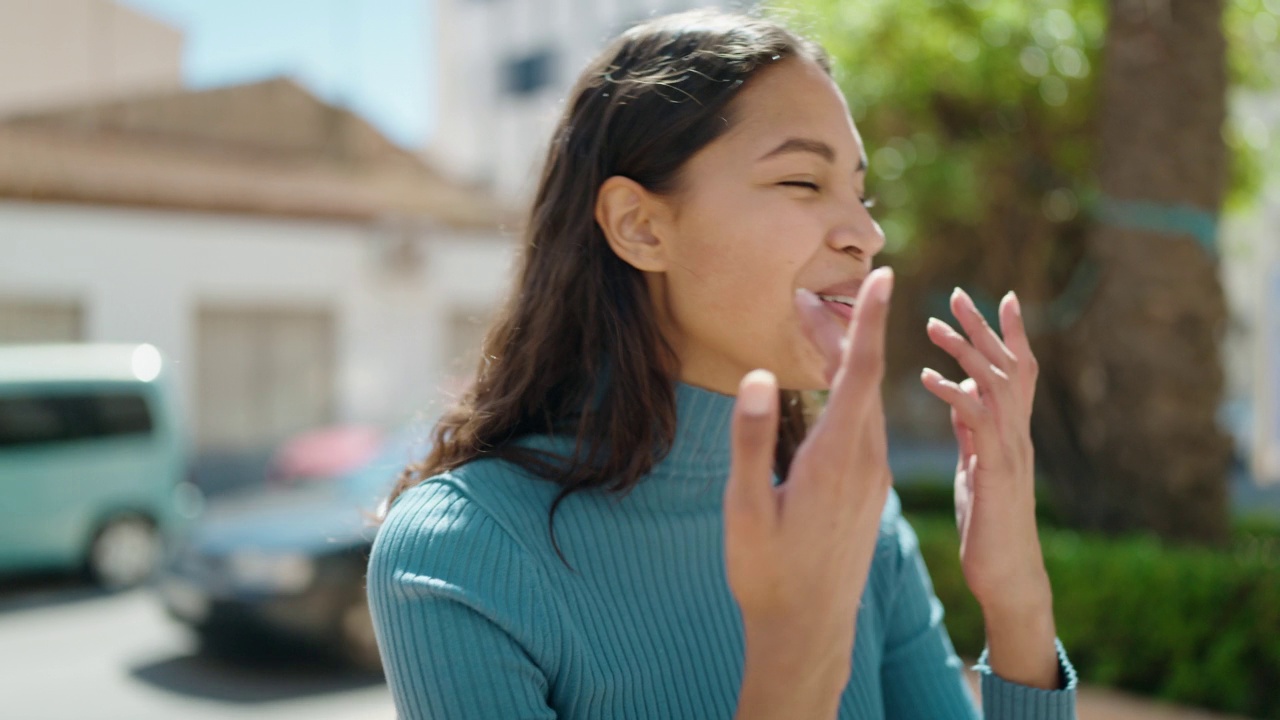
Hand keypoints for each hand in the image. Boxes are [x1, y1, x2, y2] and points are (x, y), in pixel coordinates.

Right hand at [723, 267, 893, 685]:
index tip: (885, 275)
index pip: (862, 373)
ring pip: (865, 402)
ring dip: (845, 362)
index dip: (871, 321)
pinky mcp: (869, 490)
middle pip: (863, 378)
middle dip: (843, 330)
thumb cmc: (768, 572)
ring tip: (815, 329)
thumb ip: (752, 440)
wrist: (808, 629)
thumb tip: (760, 377)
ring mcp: (872, 477)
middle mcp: (864, 462)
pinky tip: (830, 390)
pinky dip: (849, 395)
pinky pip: (865, 426)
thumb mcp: (746, 508)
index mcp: (836, 459)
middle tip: (810, 295)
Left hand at [920, 288, 1050, 610]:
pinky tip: (929, 379)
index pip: (1017, 370)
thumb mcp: (977, 464)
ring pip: (995, 385)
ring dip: (966, 352)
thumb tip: (959, 393)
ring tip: (935, 326)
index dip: (1010, 333)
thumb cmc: (989, 523)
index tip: (999, 296)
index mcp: (1011, 431)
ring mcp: (1010, 450)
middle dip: (984, 328)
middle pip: (1009, 366)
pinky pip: (977, 422)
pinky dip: (953, 395)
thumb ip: (972, 428)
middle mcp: (1018, 433)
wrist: (1007, 575)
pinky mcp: (994, 471)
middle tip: (957, 293)